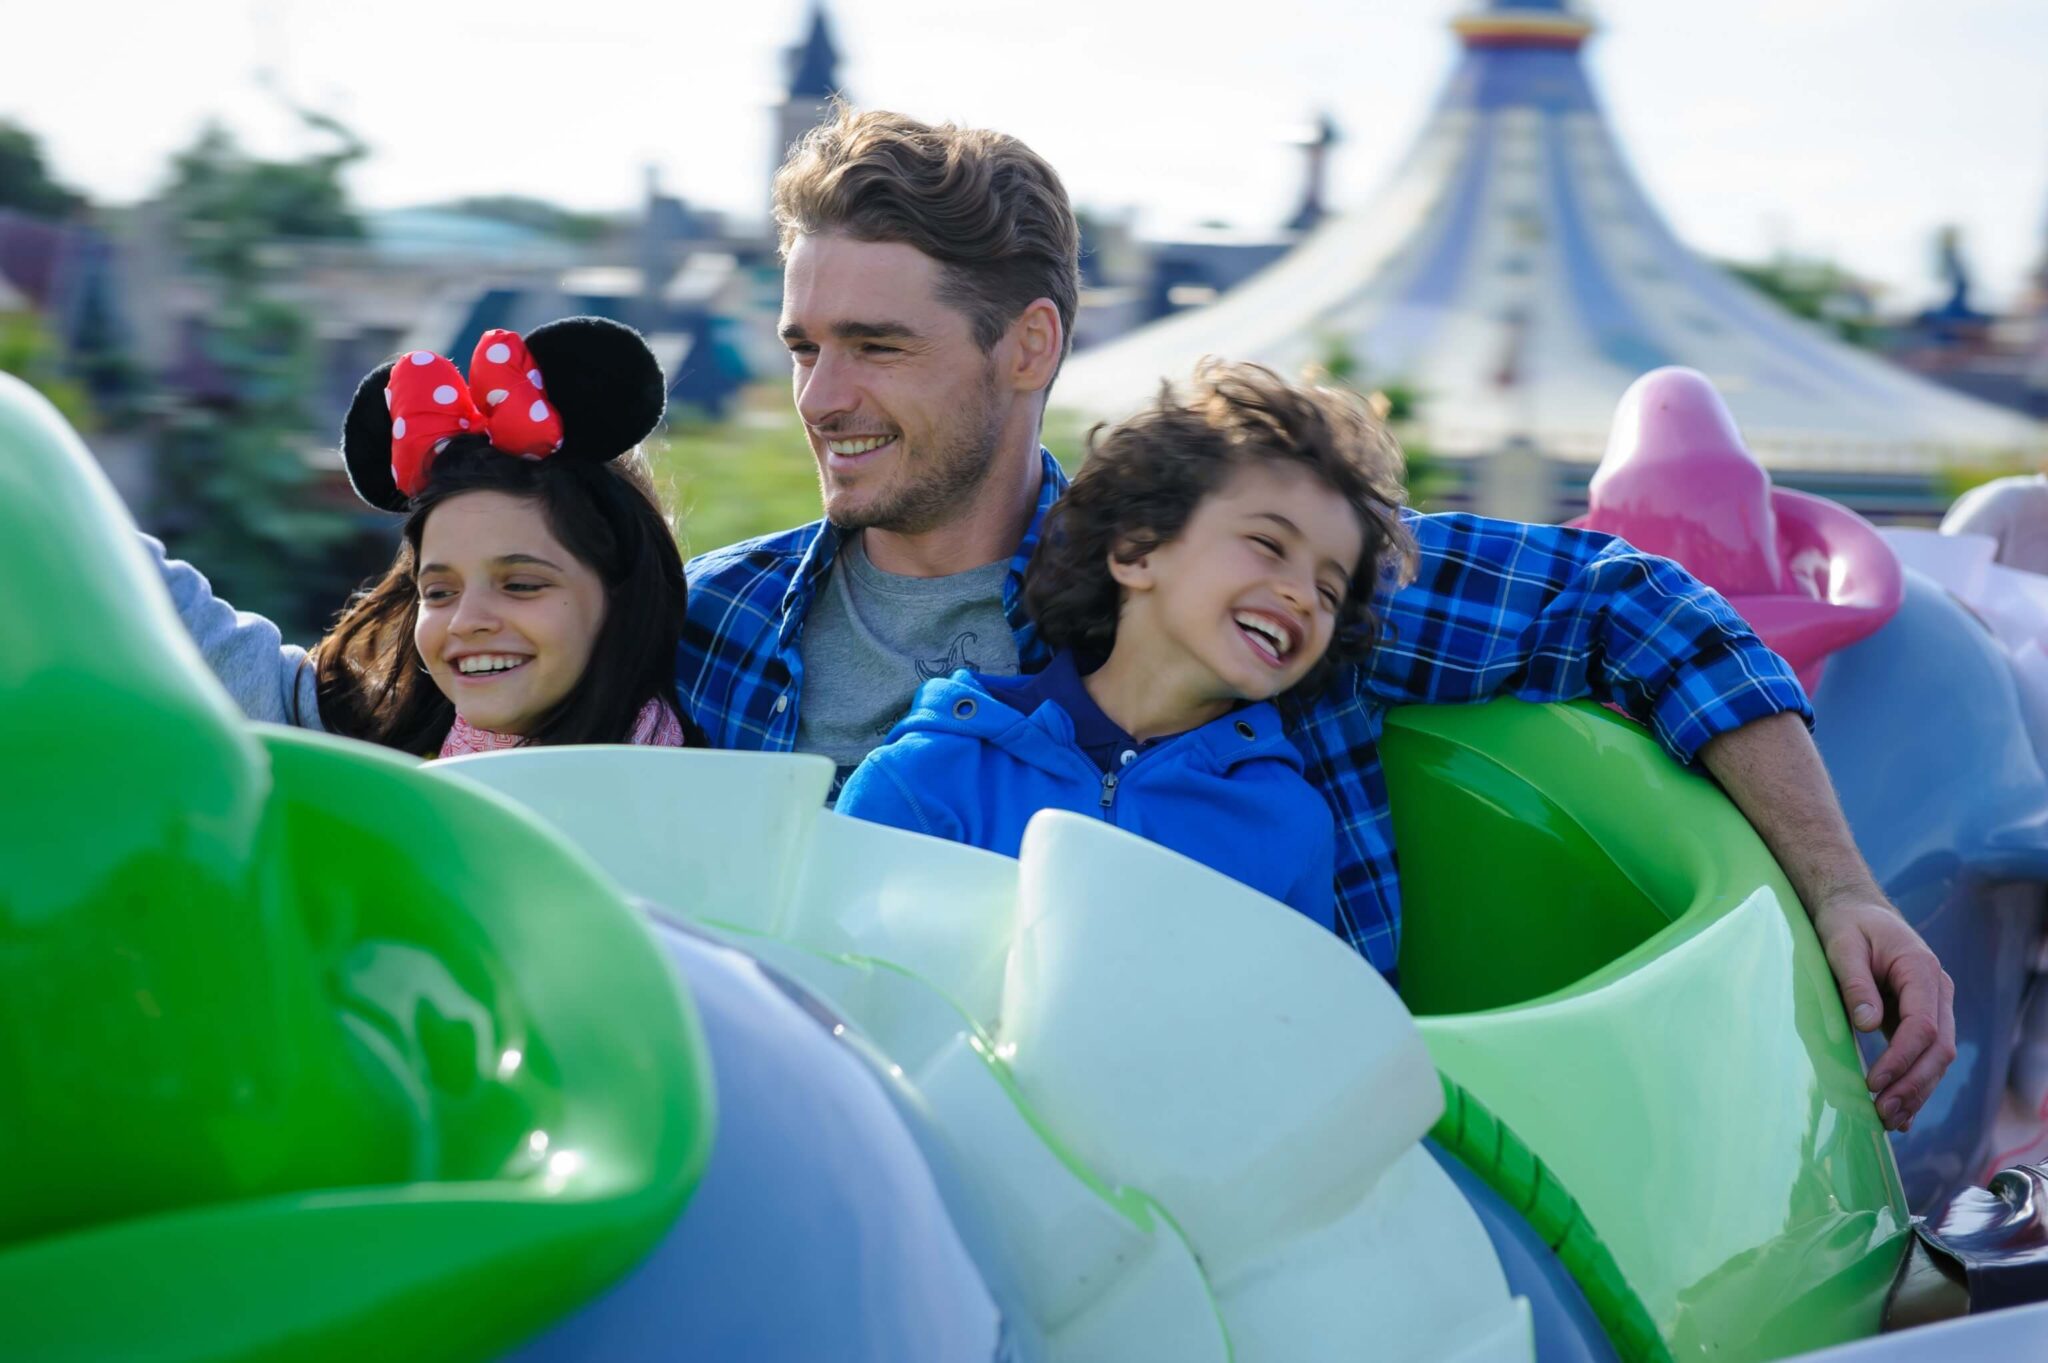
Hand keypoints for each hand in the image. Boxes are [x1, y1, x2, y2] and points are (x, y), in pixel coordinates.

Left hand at [1812, 894, 1955, 1131]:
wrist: (1856, 909)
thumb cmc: (1847, 924)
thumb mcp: (1842, 945)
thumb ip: (1855, 983)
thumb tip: (1867, 1025)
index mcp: (1921, 970)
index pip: (1923, 1026)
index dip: (1901, 1059)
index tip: (1873, 1082)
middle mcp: (1937, 991)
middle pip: (1938, 1050)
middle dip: (1912, 1085)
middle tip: (1881, 1113)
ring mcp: (1933, 1006)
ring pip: (1936, 1059)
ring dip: (1915, 1092)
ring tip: (1887, 1120)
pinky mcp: (1919, 1018)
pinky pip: (1924, 1056)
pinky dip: (1914, 1085)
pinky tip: (1902, 1115)